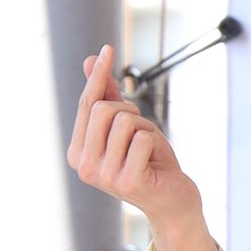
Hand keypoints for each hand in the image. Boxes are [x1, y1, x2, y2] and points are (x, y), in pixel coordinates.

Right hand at [67, 44, 202, 232]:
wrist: (173, 201)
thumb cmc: (150, 162)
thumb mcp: (128, 127)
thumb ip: (108, 97)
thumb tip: (90, 59)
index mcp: (77, 153)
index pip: (87, 104)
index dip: (99, 76)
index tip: (108, 49)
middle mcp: (83, 166)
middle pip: (103, 108)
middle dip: (130, 110)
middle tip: (142, 131)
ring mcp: (103, 176)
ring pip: (125, 120)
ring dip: (145, 128)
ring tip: (148, 150)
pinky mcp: (126, 180)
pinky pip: (143, 137)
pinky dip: (155, 142)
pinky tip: (155, 162)